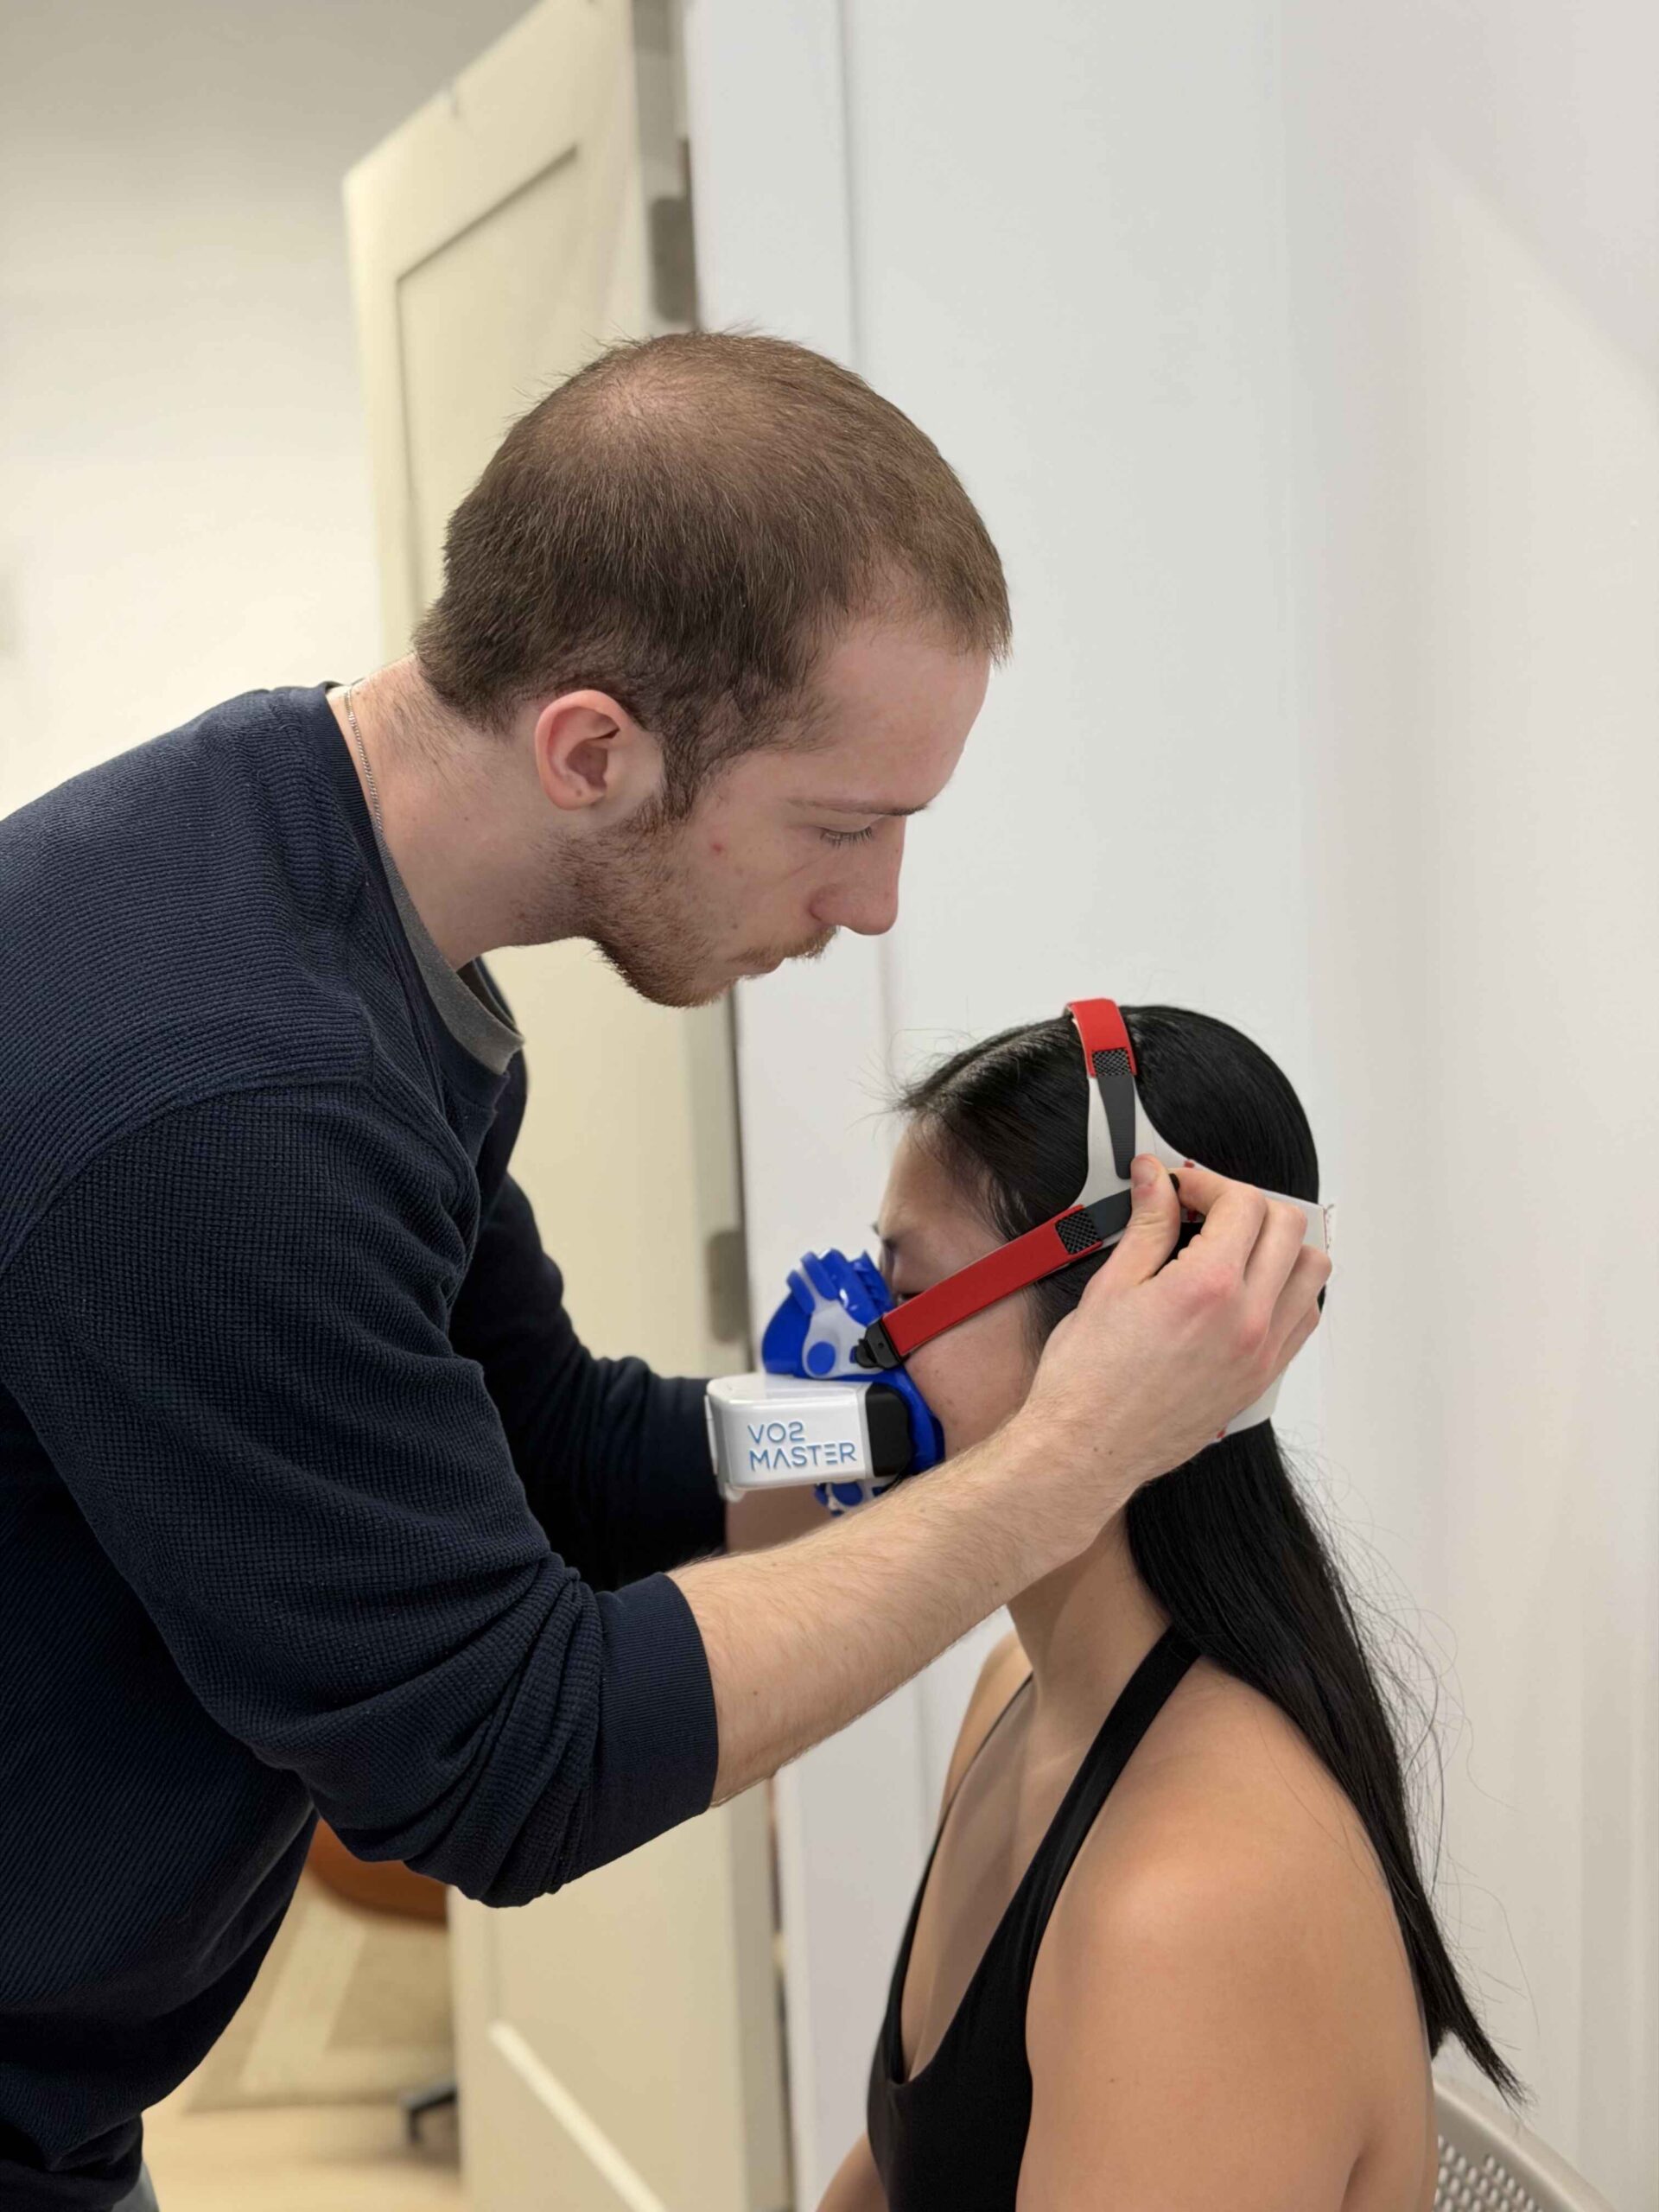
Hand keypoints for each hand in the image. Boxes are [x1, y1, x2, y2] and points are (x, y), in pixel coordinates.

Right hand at [1009, 1156, 1329, 1561]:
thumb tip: (1156, 1178)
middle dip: (1246, 1204)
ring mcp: (1262, 1352)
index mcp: (1208, 1287)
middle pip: (1288, 1226)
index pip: (1243, 1203)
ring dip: (1279, 1244)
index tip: (1180, 1188)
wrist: (1088, 1449)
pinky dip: (1287, 1288)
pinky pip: (1304, 1317)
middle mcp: (1248, 1319)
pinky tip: (1244, 1288)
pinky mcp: (1262, 1378)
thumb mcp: (1110, 1285)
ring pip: (1311, 1270)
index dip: (1208, 1182)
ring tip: (1232, 1246)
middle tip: (1203, 1210)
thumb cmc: (1088, 1380)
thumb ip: (1146, 1224)